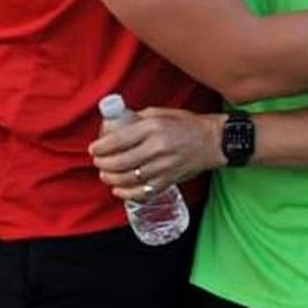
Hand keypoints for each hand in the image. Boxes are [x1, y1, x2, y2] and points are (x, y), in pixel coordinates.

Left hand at [89, 108, 226, 201]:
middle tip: (97, 162)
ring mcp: (164, 167)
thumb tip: (118, 125)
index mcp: (153, 128)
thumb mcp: (162, 113)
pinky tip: (118, 190)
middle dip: (103, 164)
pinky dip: (128, 193)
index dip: (102, 147)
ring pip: (130, 178)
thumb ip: (139, 119)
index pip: (119, 140)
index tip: (93, 149)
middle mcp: (157, 148)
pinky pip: (144, 191)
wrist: (213, 142)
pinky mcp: (169, 180)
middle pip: (121, 162)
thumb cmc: (187, 124)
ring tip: (105, 175)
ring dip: (112, 179)